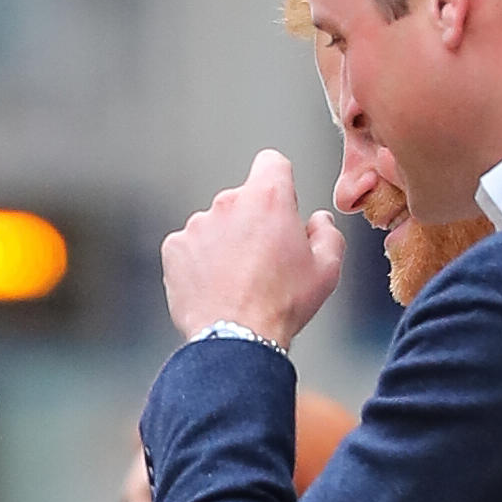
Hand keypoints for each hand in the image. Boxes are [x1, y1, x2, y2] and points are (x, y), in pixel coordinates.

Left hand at [162, 151, 346, 349]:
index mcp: (268, 198)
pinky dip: (199, 262)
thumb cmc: (282, 304)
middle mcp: (229, 203)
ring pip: (214, 225)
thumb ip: (327, 233)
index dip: (278, 181)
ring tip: (236, 280)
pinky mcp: (174, 248)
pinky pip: (189, 248)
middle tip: (262, 260)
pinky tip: (214, 286)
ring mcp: (197, 225)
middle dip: (251, 222)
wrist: (237, 338)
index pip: (271, 163)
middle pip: (242, 200)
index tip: (280, 202)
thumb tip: (319, 222)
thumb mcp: (327, 268)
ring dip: (224, 243)